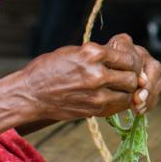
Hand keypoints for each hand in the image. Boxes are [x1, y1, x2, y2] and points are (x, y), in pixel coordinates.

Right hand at [5, 33, 160, 125]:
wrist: (29, 95)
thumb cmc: (48, 69)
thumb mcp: (73, 52)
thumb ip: (97, 54)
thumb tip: (119, 56)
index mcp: (92, 53)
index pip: (127, 58)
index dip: (129, 62)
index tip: (125, 64)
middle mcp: (97, 73)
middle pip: (131, 78)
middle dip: (131, 77)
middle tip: (125, 77)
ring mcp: (96, 94)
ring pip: (128, 95)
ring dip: (125, 92)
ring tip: (117, 88)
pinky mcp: (93, 109)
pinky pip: (116, 106)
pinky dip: (117, 102)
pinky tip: (110, 97)